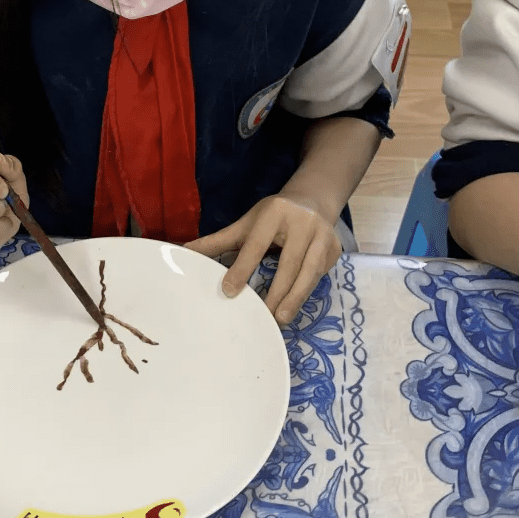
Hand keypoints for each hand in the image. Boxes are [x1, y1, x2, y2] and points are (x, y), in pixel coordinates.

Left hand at [187, 195, 341, 324]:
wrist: (314, 199)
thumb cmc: (273, 216)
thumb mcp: (246, 224)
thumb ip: (217, 241)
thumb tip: (183, 252)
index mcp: (274, 214)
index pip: (256, 245)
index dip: (243, 268)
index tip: (229, 291)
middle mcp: (302, 223)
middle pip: (290, 263)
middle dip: (278, 291)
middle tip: (264, 316)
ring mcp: (323, 236)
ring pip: (309, 272)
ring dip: (296, 298)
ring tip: (281, 318)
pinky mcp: (335, 250)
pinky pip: (319, 276)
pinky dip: (307, 293)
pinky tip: (294, 306)